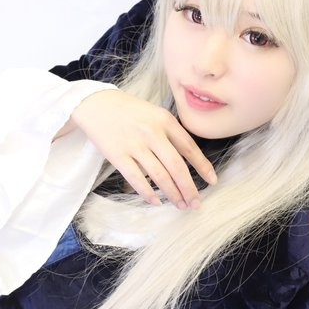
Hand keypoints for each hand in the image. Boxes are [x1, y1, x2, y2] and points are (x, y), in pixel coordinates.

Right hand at [70, 89, 216, 209]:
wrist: (97, 104)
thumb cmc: (129, 110)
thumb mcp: (155, 113)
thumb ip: (171, 132)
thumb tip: (189, 159)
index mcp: (165, 120)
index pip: (190, 148)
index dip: (203, 167)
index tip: (212, 181)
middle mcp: (153, 133)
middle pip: (177, 167)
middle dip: (189, 188)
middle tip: (195, 204)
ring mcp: (135, 145)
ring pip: (159, 176)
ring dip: (172, 194)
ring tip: (180, 205)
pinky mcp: (118, 155)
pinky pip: (137, 179)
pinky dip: (148, 193)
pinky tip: (157, 202)